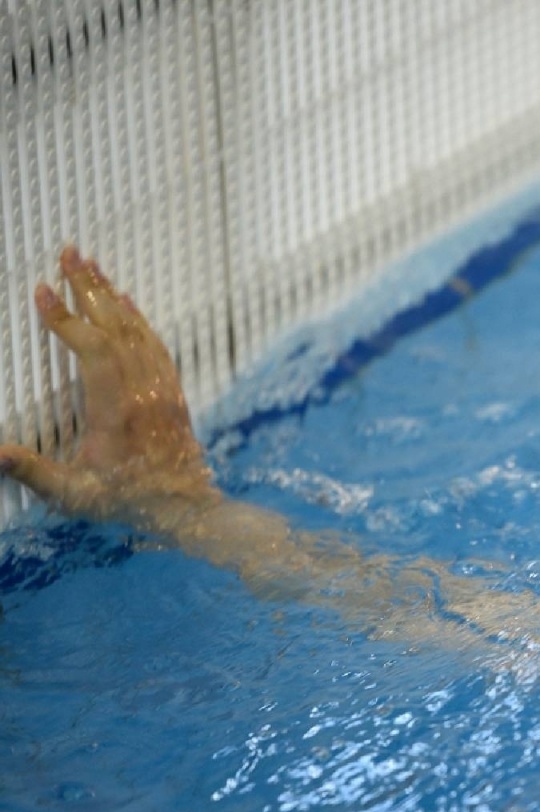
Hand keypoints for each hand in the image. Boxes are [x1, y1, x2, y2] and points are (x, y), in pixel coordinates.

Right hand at [0, 246, 220, 532]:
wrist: (186, 510)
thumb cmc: (128, 502)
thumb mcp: (74, 496)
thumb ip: (32, 471)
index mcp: (117, 411)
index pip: (93, 351)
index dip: (67, 320)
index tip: (42, 291)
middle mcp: (143, 393)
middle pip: (117, 328)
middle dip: (89, 288)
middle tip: (68, 252)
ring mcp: (161, 391)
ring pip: (138, 332)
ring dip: (112, 296)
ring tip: (90, 265)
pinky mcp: (173, 393)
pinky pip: (157, 346)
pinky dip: (140, 319)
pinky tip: (126, 301)